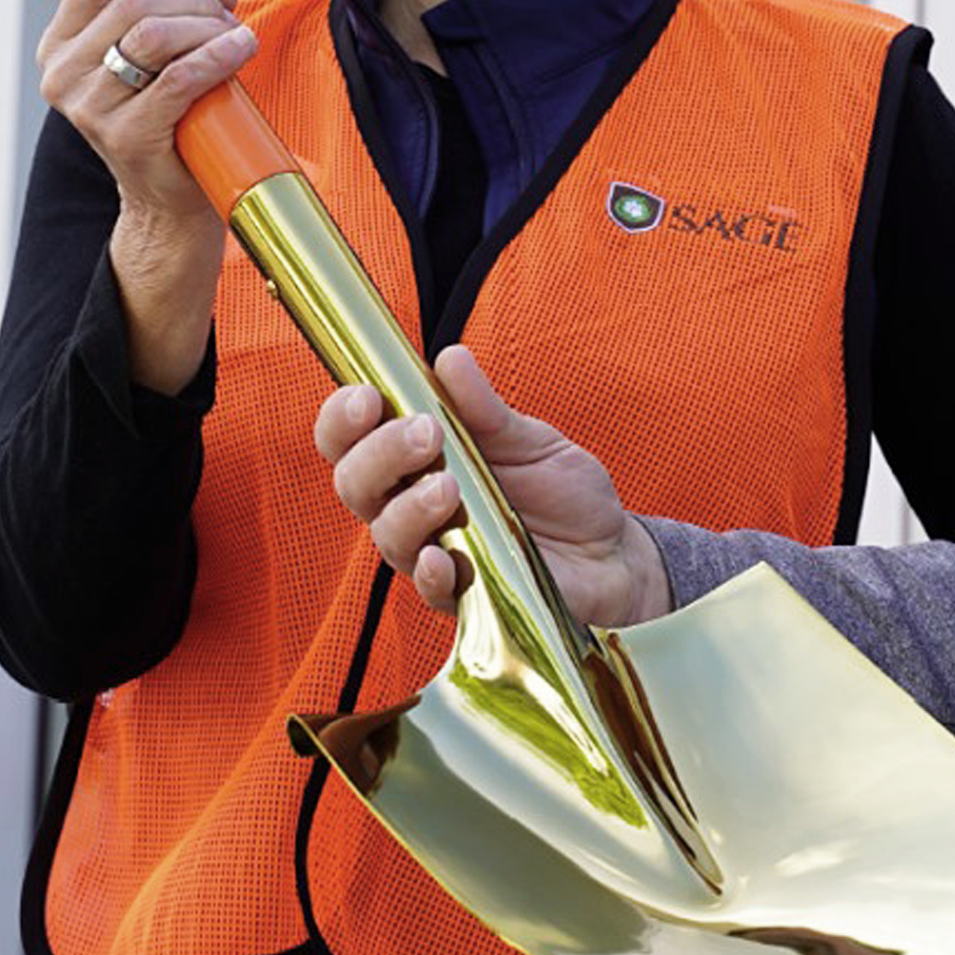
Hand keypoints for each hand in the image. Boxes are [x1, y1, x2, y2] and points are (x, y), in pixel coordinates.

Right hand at [39, 0, 256, 391]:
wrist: (171, 198)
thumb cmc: (170, 116)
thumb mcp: (157, 54)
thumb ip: (171, 7)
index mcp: (60, 46)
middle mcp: (63, 76)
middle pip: (133, 0)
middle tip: (226, 13)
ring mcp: (90, 109)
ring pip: (154, 34)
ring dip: (207, 25)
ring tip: (236, 35)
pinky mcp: (128, 137)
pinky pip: (179, 78)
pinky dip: (218, 55)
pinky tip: (241, 49)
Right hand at [314, 344, 672, 626]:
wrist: (612, 552)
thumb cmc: (560, 491)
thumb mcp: (528, 438)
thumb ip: (484, 407)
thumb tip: (449, 358)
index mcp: (414, 459)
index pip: (350, 439)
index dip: (342, 417)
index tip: (368, 396)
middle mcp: (410, 506)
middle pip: (355, 483)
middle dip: (380, 453)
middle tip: (426, 433)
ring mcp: (432, 551)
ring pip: (386, 534)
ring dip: (408, 507)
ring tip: (448, 486)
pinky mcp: (464, 595)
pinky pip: (428, 588)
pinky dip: (429, 570)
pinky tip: (442, 553)